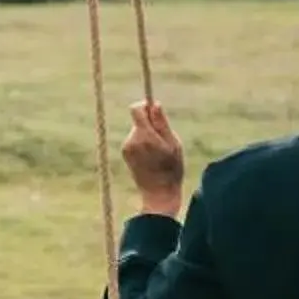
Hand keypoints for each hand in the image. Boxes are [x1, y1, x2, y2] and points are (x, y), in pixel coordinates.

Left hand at [122, 99, 185, 214]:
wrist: (158, 194)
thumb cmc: (171, 169)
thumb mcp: (173, 144)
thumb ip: (162, 123)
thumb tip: (154, 104)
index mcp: (144, 135)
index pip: (136, 109)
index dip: (145, 106)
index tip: (155, 111)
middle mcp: (132, 140)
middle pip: (138, 120)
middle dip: (150, 124)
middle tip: (164, 139)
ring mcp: (126, 147)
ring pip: (138, 131)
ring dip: (147, 135)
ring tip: (159, 152)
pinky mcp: (125, 154)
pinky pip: (135, 140)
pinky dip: (143, 144)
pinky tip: (151, 158)